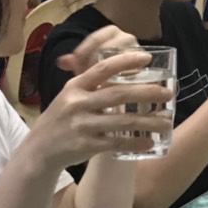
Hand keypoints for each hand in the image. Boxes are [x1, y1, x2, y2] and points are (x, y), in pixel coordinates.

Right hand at [33, 27, 175, 168]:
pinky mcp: (86, 145)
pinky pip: (117, 143)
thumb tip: (118, 66)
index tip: (146, 57)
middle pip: (118, 94)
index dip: (125, 61)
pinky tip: (150, 142)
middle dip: (146, 93)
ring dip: (148, 122)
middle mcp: (77, 103)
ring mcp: (82, 125)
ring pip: (122, 121)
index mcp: (75, 86)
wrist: (40, 149)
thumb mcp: (69, 95)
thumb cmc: (61, 118)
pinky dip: (135, 142)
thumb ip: (91, 83)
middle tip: (167, 93)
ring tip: (167, 122)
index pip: (102, 68)